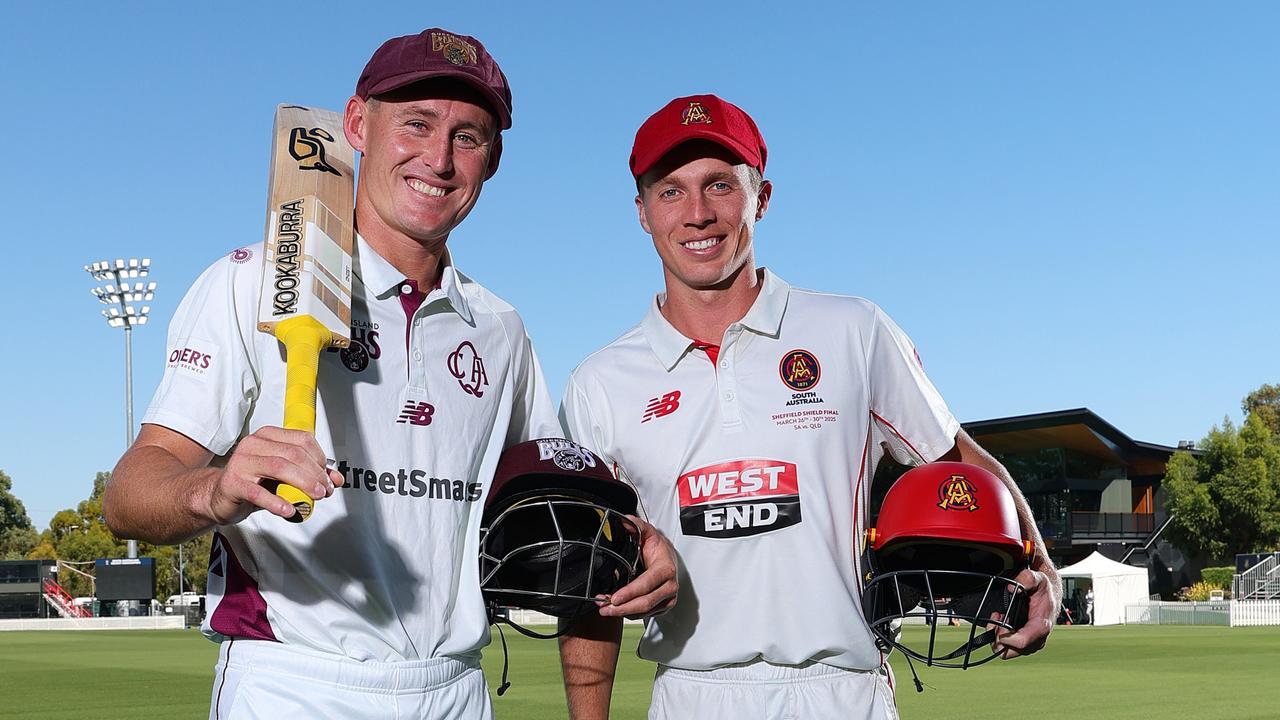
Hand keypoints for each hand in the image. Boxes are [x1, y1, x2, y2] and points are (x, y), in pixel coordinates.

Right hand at [195, 426, 339, 523]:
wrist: (219, 497)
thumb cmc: (253, 483)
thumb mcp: (284, 477)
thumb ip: (310, 474)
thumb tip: (336, 479)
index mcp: (268, 436)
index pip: (302, 440)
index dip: (320, 458)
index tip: (327, 477)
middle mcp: (254, 444)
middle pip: (293, 454)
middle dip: (315, 474)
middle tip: (324, 490)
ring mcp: (241, 462)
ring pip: (279, 467)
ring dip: (303, 484)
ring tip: (314, 497)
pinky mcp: (233, 483)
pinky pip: (258, 492)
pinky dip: (277, 502)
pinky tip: (289, 510)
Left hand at [598, 516, 677, 618]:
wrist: (669, 557)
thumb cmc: (658, 547)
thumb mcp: (648, 532)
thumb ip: (636, 525)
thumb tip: (625, 520)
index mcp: (666, 568)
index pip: (647, 584)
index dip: (630, 593)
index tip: (615, 598)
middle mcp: (670, 586)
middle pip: (645, 603)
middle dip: (622, 608)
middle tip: (604, 608)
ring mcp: (668, 598)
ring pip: (645, 612)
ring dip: (624, 612)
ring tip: (605, 608)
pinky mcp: (663, 606)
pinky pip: (646, 615)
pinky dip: (630, 613)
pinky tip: (618, 608)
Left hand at [992, 567, 1054, 658]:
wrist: (1050, 596)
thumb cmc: (1044, 590)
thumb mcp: (1039, 579)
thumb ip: (1027, 579)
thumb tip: (1013, 588)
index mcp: (1041, 626)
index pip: (1022, 642)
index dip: (1004, 636)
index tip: (998, 621)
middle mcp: (1037, 639)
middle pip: (1010, 652)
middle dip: (997, 638)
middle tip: (996, 620)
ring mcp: (1031, 643)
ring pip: (1007, 652)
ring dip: (997, 637)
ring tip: (998, 619)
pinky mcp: (1025, 643)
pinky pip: (1008, 648)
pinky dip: (1000, 637)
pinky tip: (1001, 622)